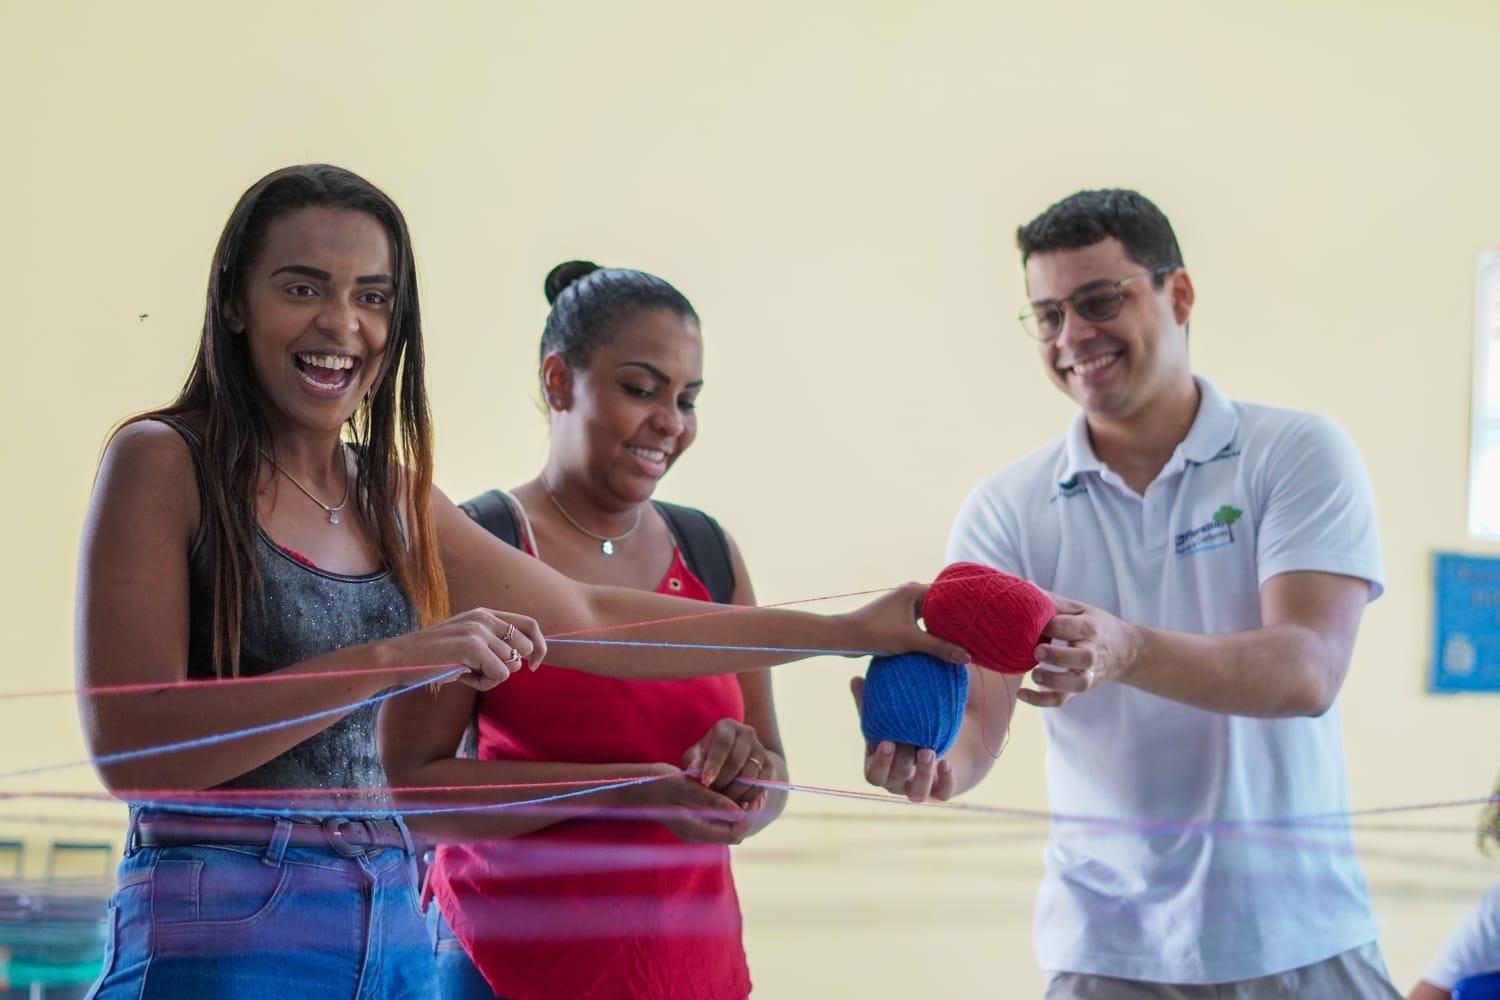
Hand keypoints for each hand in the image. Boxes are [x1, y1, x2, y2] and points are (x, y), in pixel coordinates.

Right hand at [378, 609, 545, 691]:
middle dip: (508, 667)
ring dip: (491, 678)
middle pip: (526, 648)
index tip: (533, 666)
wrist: (398, 659)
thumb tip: (522, 661)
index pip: (530, 624)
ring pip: (511, 665)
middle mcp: (484, 617)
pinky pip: (499, 675)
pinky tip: (461, 677)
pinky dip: (483, 684)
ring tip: (465, 673)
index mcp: (485, 613)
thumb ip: (493, 646)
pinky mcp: (472, 647)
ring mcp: (478, 631)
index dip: (540, 646)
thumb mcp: (466, 643)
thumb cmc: (433, 658)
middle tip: (480, 672)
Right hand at [634, 764, 763, 844]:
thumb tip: (737, 809)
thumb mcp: (684, 787)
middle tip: (756, 792)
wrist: (635, 786)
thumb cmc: (656, 784)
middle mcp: (697, 834)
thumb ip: (710, 800)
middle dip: (748, 815)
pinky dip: (730, 808)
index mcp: (694, 830)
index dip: (748, 817)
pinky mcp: (695, 820)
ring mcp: (696, 828)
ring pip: (729, 826)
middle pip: (734, 833)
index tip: (754, 796)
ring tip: (748, 789)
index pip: (734, 833)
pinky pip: (720, 820)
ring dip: (741, 811)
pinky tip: (734, 790)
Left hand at [682, 718, 779, 806]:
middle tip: (711, 794)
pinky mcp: (769, 766)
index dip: (714, 763)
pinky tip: (736, 803)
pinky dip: (747, 798)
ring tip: (721, 801)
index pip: (723, 743)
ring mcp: (760, 749)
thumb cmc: (707, 757)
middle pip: (736, 761)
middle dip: (722, 781)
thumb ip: (693, 761)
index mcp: (727, 726)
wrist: (732, 761)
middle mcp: (747, 733)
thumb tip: (693, 770)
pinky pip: (760, 786)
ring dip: (733, 793)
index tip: (705, 782)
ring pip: (749, 776)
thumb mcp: (696, 756)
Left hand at [841, 584, 969, 664]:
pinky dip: (931, 632)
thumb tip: (967, 657)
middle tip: (976, 629)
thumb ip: (939, 648)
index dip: (963, 604)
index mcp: (913, 591)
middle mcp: (909, 594)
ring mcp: (903, 606)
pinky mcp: (898, 618)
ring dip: (943, 627)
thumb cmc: (875, 633)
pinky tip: (943, 645)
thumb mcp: (910, 641)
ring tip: (964, 638)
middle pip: (940, 605)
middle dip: (955, 618)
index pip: (946, 593)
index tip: (980, 614)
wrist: (845, 638)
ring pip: (930, 616)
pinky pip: (921, 623)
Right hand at [849, 676, 955, 802]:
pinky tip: (947, 765)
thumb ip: (872, 701)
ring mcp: (919, 788)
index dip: (879, 761)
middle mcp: (897, 782)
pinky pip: (942, 794)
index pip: (873, 773)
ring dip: (921, 774)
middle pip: (892, 781)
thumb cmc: (910, 727)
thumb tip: (855, 679)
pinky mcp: (942, 791)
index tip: (886, 741)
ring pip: (916, 792)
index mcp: (881, 767)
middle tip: (909, 743)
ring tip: (929, 751)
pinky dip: (945, 781)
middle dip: (900, 764)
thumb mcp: (892, 715)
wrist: (950, 741)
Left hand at [1019, 594, 1138, 708]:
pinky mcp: (1080, 688)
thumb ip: (1054, 602)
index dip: (1048, 625)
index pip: (1069, 627)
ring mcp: (1087, 674)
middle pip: (1081, 658)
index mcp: (1089, 628)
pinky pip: (1063, 699)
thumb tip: (1025, 588)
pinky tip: (1022, 694)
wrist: (1126, 651)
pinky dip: (1042, 700)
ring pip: (1076, 684)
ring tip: (1034, 675)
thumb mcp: (1080, 609)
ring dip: (1054, 681)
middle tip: (1037, 651)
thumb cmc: (1096, 626)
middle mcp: (1091, 652)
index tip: (1028, 622)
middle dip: (1058, 656)